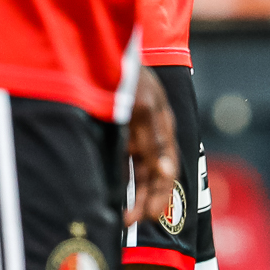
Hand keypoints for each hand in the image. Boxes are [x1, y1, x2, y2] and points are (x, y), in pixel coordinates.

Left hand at [124, 68, 179, 227]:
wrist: (103, 47)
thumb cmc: (128, 72)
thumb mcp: (144, 105)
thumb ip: (154, 139)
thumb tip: (166, 172)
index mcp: (163, 127)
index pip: (166, 170)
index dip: (158, 195)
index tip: (144, 216)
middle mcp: (151, 133)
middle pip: (154, 175)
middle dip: (147, 200)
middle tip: (132, 222)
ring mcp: (135, 132)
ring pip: (140, 172)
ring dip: (135, 195)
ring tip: (123, 218)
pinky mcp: (119, 130)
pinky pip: (123, 160)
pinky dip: (120, 179)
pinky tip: (112, 195)